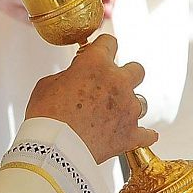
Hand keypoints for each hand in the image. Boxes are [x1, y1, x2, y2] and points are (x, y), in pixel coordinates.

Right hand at [25, 34, 156, 162]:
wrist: (54, 149)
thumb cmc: (46, 116)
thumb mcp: (48, 84)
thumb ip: (69, 75)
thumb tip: (74, 77)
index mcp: (96, 64)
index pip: (109, 42)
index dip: (103, 47)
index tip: (101, 51)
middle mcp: (118, 82)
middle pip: (136, 69)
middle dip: (126, 75)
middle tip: (113, 84)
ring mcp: (128, 109)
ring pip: (140, 102)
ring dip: (129, 106)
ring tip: (113, 116)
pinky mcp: (131, 134)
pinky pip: (147, 134)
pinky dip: (141, 135)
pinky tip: (137, 135)